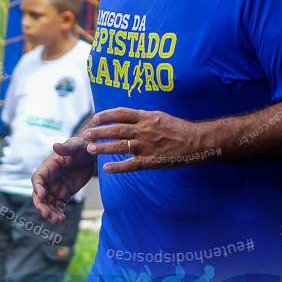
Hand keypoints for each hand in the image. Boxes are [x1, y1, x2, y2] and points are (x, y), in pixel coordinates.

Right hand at [32, 136, 95, 224]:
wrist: (92, 154)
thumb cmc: (82, 146)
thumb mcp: (76, 145)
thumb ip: (66, 148)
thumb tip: (55, 146)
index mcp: (48, 166)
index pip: (38, 178)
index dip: (37, 187)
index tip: (42, 195)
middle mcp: (49, 179)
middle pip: (39, 195)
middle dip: (41, 205)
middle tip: (47, 214)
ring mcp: (55, 188)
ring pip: (48, 203)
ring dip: (49, 213)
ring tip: (57, 220)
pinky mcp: (63, 195)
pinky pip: (58, 207)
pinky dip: (58, 214)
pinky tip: (61, 220)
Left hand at [82, 107, 206, 173]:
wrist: (196, 141)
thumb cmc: (178, 128)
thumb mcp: (160, 116)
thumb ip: (143, 118)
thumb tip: (127, 118)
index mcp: (146, 117)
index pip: (121, 113)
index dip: (106, 115)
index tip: (95, 118)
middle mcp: (144, 129)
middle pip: (116, 129)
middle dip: (99, 132)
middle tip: (85, 134)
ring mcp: (147, 145)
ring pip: (120, 146)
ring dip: (103, 147)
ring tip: (90, 149)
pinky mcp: (151, 160)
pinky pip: (131, 164)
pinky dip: (118, 167)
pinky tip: (107, 168)